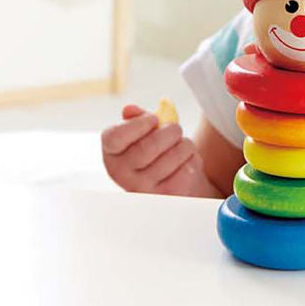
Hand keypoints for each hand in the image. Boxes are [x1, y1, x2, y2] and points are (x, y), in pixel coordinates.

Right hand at [101, 105, 220, 196]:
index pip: (114, 138)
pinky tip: (186, 162)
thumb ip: (138, 118)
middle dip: (170, 131)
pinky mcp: (167, 196)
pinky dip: (192, 159)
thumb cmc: (159, 151)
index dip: (137, 124)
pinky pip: (186, 169)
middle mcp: (122, 174)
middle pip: (149, 147)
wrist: (177, 182)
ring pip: (173, 156)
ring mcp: (144, 189)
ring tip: (182, 146)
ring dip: (185, 144)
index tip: (153, 119)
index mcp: (112, 154)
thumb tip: (129, 110)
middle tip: (175, 129)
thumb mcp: (146, 132)